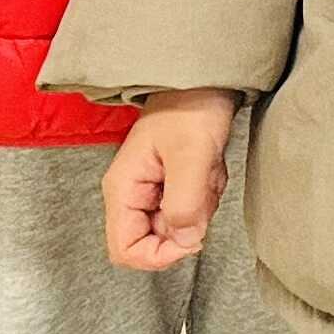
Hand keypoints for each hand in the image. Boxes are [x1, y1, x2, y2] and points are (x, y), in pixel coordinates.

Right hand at [102, 90, 236, 271]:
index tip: (192, 237)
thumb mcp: (191, 154)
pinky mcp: (172, 184)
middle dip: (187, 220)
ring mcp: (152, 190)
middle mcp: (132, 195)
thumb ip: (185, 202)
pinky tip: (210, 166)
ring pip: (178, 223)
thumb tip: (186, 242)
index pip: (125, 250)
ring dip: (201, 202)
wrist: (208, 79)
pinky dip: (207, 191)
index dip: (159, 255)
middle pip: (156, 239)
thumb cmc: (192, 107)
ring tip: (207, 168)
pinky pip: (192, 205)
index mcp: (123, 190)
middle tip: (203, 185)